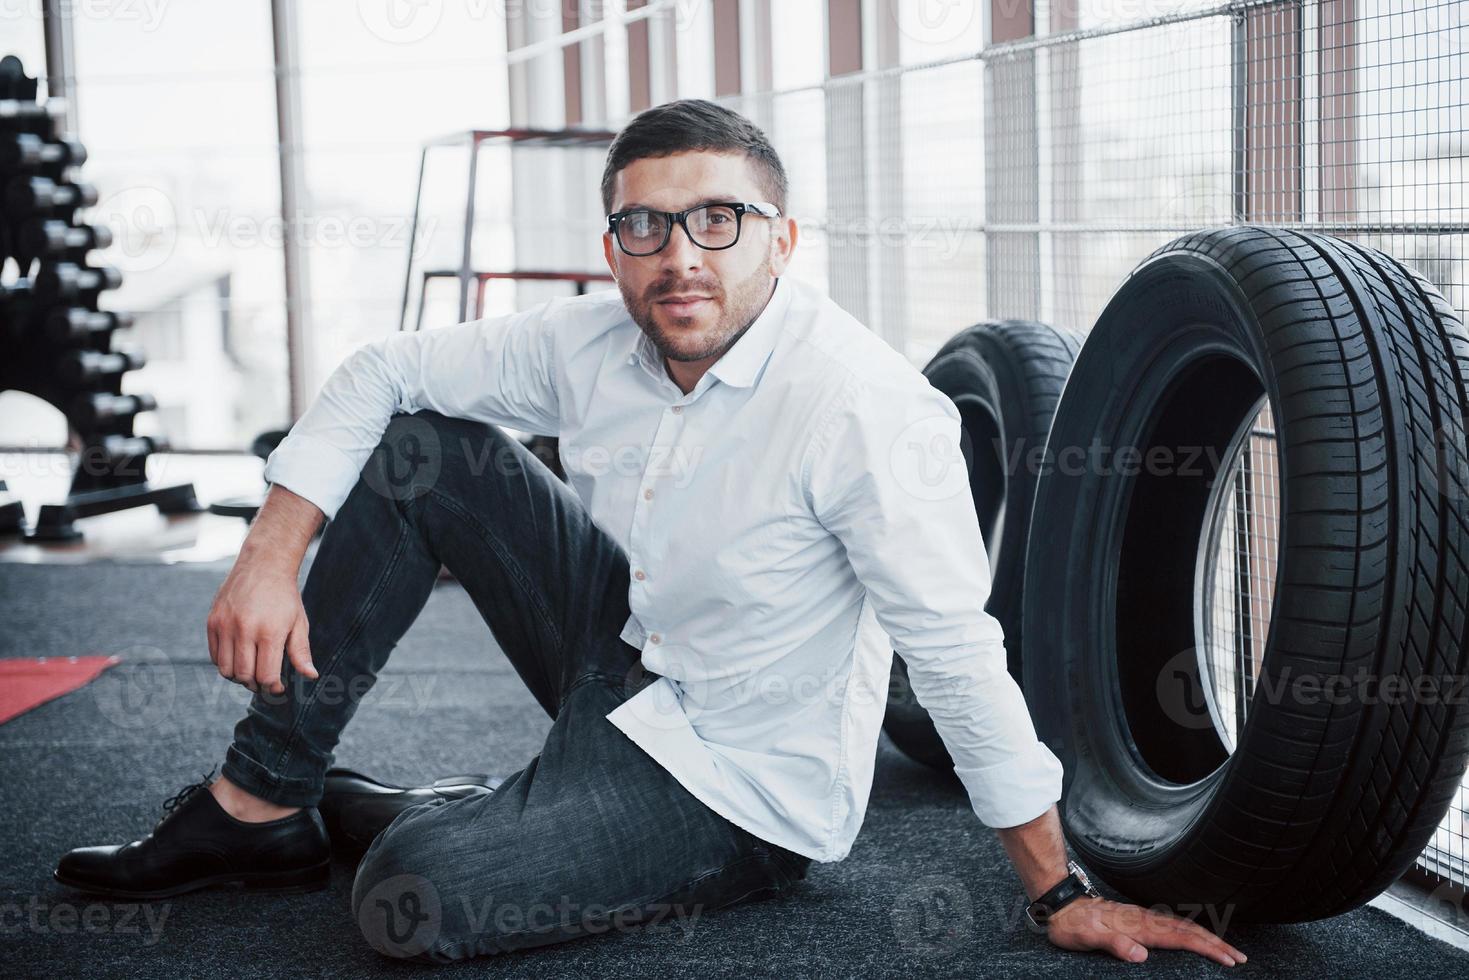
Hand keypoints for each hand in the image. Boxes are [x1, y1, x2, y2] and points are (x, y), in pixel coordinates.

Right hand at [206, 556, 317, 695]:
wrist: (263, 565)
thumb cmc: (284, 596)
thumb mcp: (299, 622)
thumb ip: (301, 652)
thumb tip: (310, 675)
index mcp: (269, 632)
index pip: (266, 675)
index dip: (273, 687)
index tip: (278, 686)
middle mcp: (244, 630)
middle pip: (244, 675)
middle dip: (255, 685)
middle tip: (264, 682)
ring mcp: (225, 625)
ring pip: (226, 669)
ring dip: (238, 677)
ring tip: (250, 672)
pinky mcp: (213, 621)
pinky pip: (214, 655)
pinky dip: (225, 663)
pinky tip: (238, 658)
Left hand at [1045, 896, 1247, 966]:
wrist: (1059, 904)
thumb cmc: (1072, 924)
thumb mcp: (1088, 937)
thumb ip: (1114, 944)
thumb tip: (1140, 955)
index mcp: (1139, 927)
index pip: (1180, 938)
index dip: (1206, 949)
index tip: (1229, 960)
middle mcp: (1144, 920)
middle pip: (1188, 930)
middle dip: (1216, 944)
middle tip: (1240, 958)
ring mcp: (1141, 917)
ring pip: (1182, 926)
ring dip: (1206, 937)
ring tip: (1226, 949)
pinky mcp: (1136, 918)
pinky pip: (1170, 924)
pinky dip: (1189, 931)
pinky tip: (1193, 936)